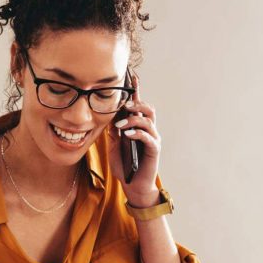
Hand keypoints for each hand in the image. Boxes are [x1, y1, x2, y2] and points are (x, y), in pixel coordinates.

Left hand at [108, 85, 161, 206]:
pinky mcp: (154, 150)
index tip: (132, 76)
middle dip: (136, 104)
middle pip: (147, 108)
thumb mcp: (114, 146)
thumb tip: (108, 116)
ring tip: (121, 126)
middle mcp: (148, 130)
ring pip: (148, 120)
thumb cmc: (124, 166)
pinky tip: (127, 135)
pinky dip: (137, 133)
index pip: (137, 105)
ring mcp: (152, 139)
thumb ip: (113, 132)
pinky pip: (148, 137)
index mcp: (138, 127)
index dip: (136, 91)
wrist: (133, 186)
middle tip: (123, 106)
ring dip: (133, 119)